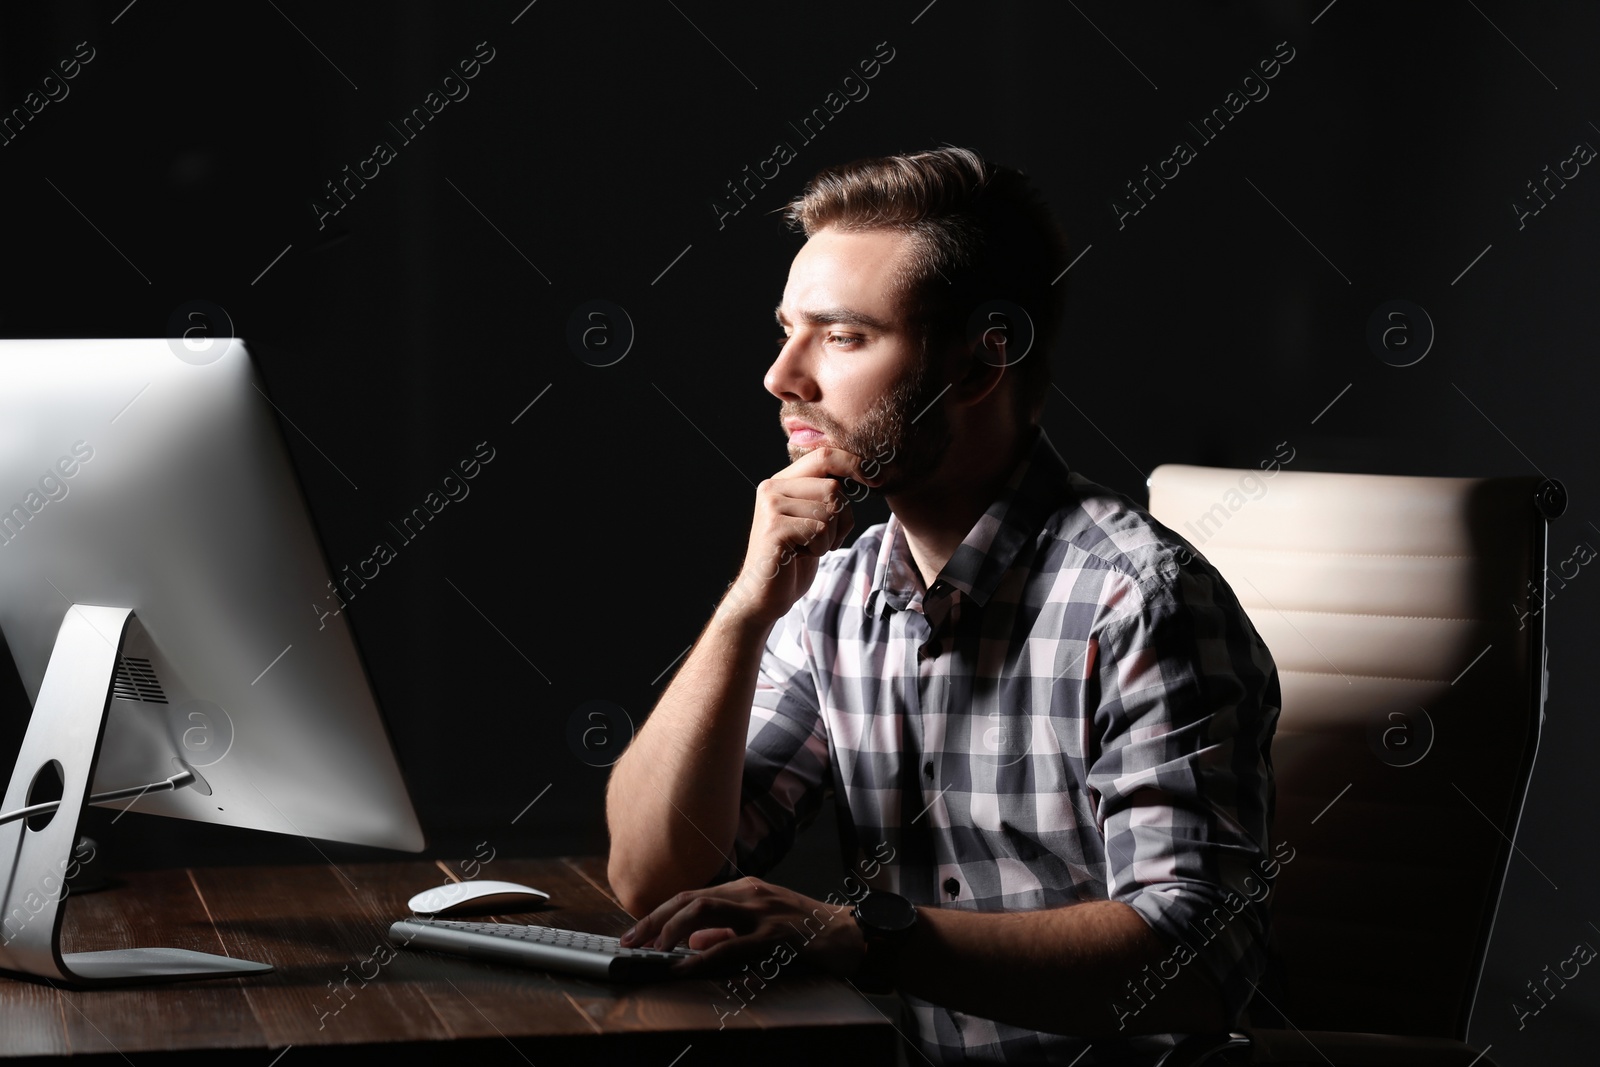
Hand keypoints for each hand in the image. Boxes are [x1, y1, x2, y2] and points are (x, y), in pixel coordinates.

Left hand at [618, 876, 865, 979]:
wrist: (850, 934)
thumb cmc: (807, 931)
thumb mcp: (760, 926)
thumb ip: (726, 933)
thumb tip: (691, 944)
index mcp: (745, 889)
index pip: (691, 895)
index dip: (660, 912)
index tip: (636, 932)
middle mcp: (749, 893)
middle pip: (690, 898)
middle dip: (655, 918)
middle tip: (631, 941)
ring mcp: (762, 912)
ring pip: (705, 911)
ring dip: (672, 929)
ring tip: (652, 949)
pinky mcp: (775, 935)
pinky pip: (732, 945)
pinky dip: (703, 955)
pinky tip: (685, 966)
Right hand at [720, 447, 878, 626]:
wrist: (763, 595)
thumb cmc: (794, 558)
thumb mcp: (814, 519)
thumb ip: (828, 495)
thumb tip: (868, 473)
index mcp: (782, 481)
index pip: (824, 456)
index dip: (853, 464)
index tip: (876, 479)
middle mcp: (772, 488)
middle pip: (833, 488)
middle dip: (840, 519)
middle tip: (821, 539)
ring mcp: (771, 507)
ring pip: (829, 511)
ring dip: (829, 538)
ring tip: (806, 548)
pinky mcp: (774, 528)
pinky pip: (820, 531)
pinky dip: (820, 549)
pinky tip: (799, 556)